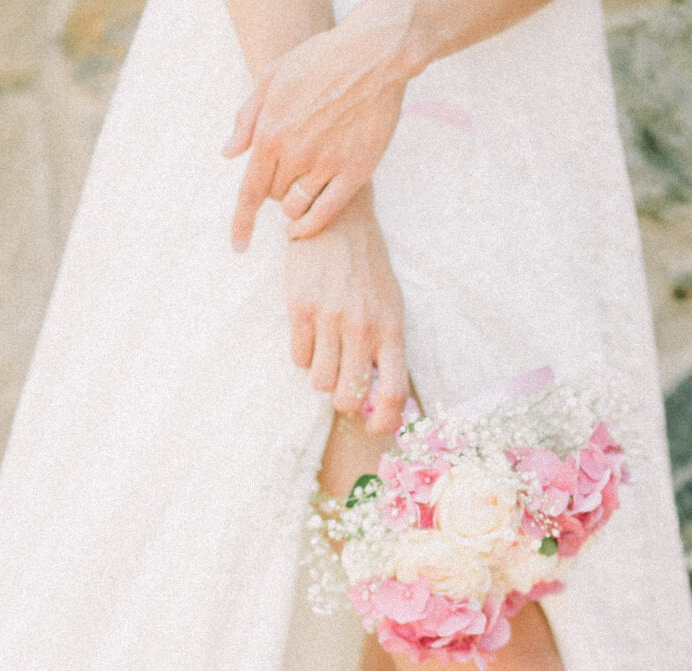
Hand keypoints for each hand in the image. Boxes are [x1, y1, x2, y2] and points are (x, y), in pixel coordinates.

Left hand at [223, 10, 412, 249]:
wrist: (373, 56)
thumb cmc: (320, 61)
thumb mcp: (271, 78)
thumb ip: (246, 118)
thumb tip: (229, 154)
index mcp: (271, 131)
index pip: (250, 191)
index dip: (241, 222)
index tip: (238, 246)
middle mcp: (296, 153)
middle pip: (274, 196)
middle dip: (275, 188)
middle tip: (288, 169)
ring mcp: (326, 164)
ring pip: (297, 207)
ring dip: (293, 204)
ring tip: (300, 186)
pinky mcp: (355, 171)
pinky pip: (326, 212)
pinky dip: (311, 226)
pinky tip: (301, 230)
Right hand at [285, 186, 409, 434]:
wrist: (338, 219)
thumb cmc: (367, 269)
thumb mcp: (390, 305)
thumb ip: (387, 348)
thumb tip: (380, 396)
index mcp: (391, 329)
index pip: (394, 393)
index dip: (384, 422)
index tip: (375, 429)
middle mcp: (363, 327)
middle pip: (350, 397)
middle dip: (345, 401)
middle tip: (343, 386)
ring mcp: (330, 319)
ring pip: (319, 383)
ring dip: (321, 376)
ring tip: (326, 351)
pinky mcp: (300, 309)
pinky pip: (297, 359)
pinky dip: (303, 354)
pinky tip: (310, 332)